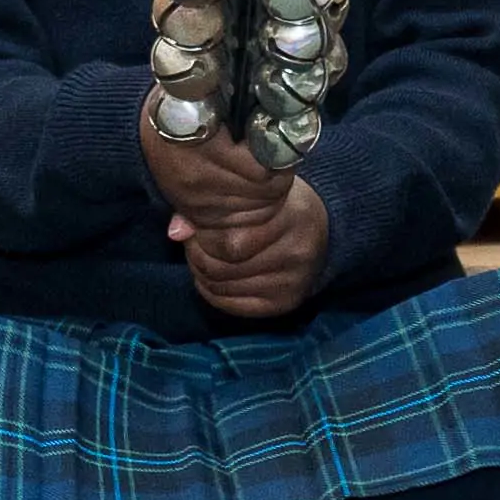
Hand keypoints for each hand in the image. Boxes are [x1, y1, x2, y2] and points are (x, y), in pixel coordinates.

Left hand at [182, 177, 330, 323]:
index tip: (197, 226)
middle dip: (198, 255)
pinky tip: (211, 278)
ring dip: (202, 274)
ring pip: (223, 287)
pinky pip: (232, 305)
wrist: (324, 230)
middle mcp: (296, 252)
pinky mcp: (286, 302)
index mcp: (290, 216)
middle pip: (223, 266)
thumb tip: (176, 232)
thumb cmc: (277, 204)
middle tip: (195, 244)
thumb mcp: (254, 194)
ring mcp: (293, 281)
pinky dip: (212, 292)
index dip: (202, 235)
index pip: (228, 240)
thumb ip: (214, 207)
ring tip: (203, 258)